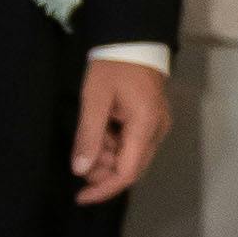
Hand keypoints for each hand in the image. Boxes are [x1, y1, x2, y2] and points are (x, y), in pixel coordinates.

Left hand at [70, 57, 170, 205]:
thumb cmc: (113, 65)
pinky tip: (101, 133)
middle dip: (103, 172)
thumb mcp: (94, 99)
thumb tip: (80, 171)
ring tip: (90, 140)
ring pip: (131, 158)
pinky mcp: (152, 122)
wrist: (133, 39)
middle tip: (80, 159)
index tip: (80, 197)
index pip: (127, 172)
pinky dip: (114, 146)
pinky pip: (133, 145)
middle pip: (131, 169)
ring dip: (107, 158)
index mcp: (145, 127)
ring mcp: (157, 128)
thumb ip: (89, 136)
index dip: (104, 189)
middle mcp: (156, 132)